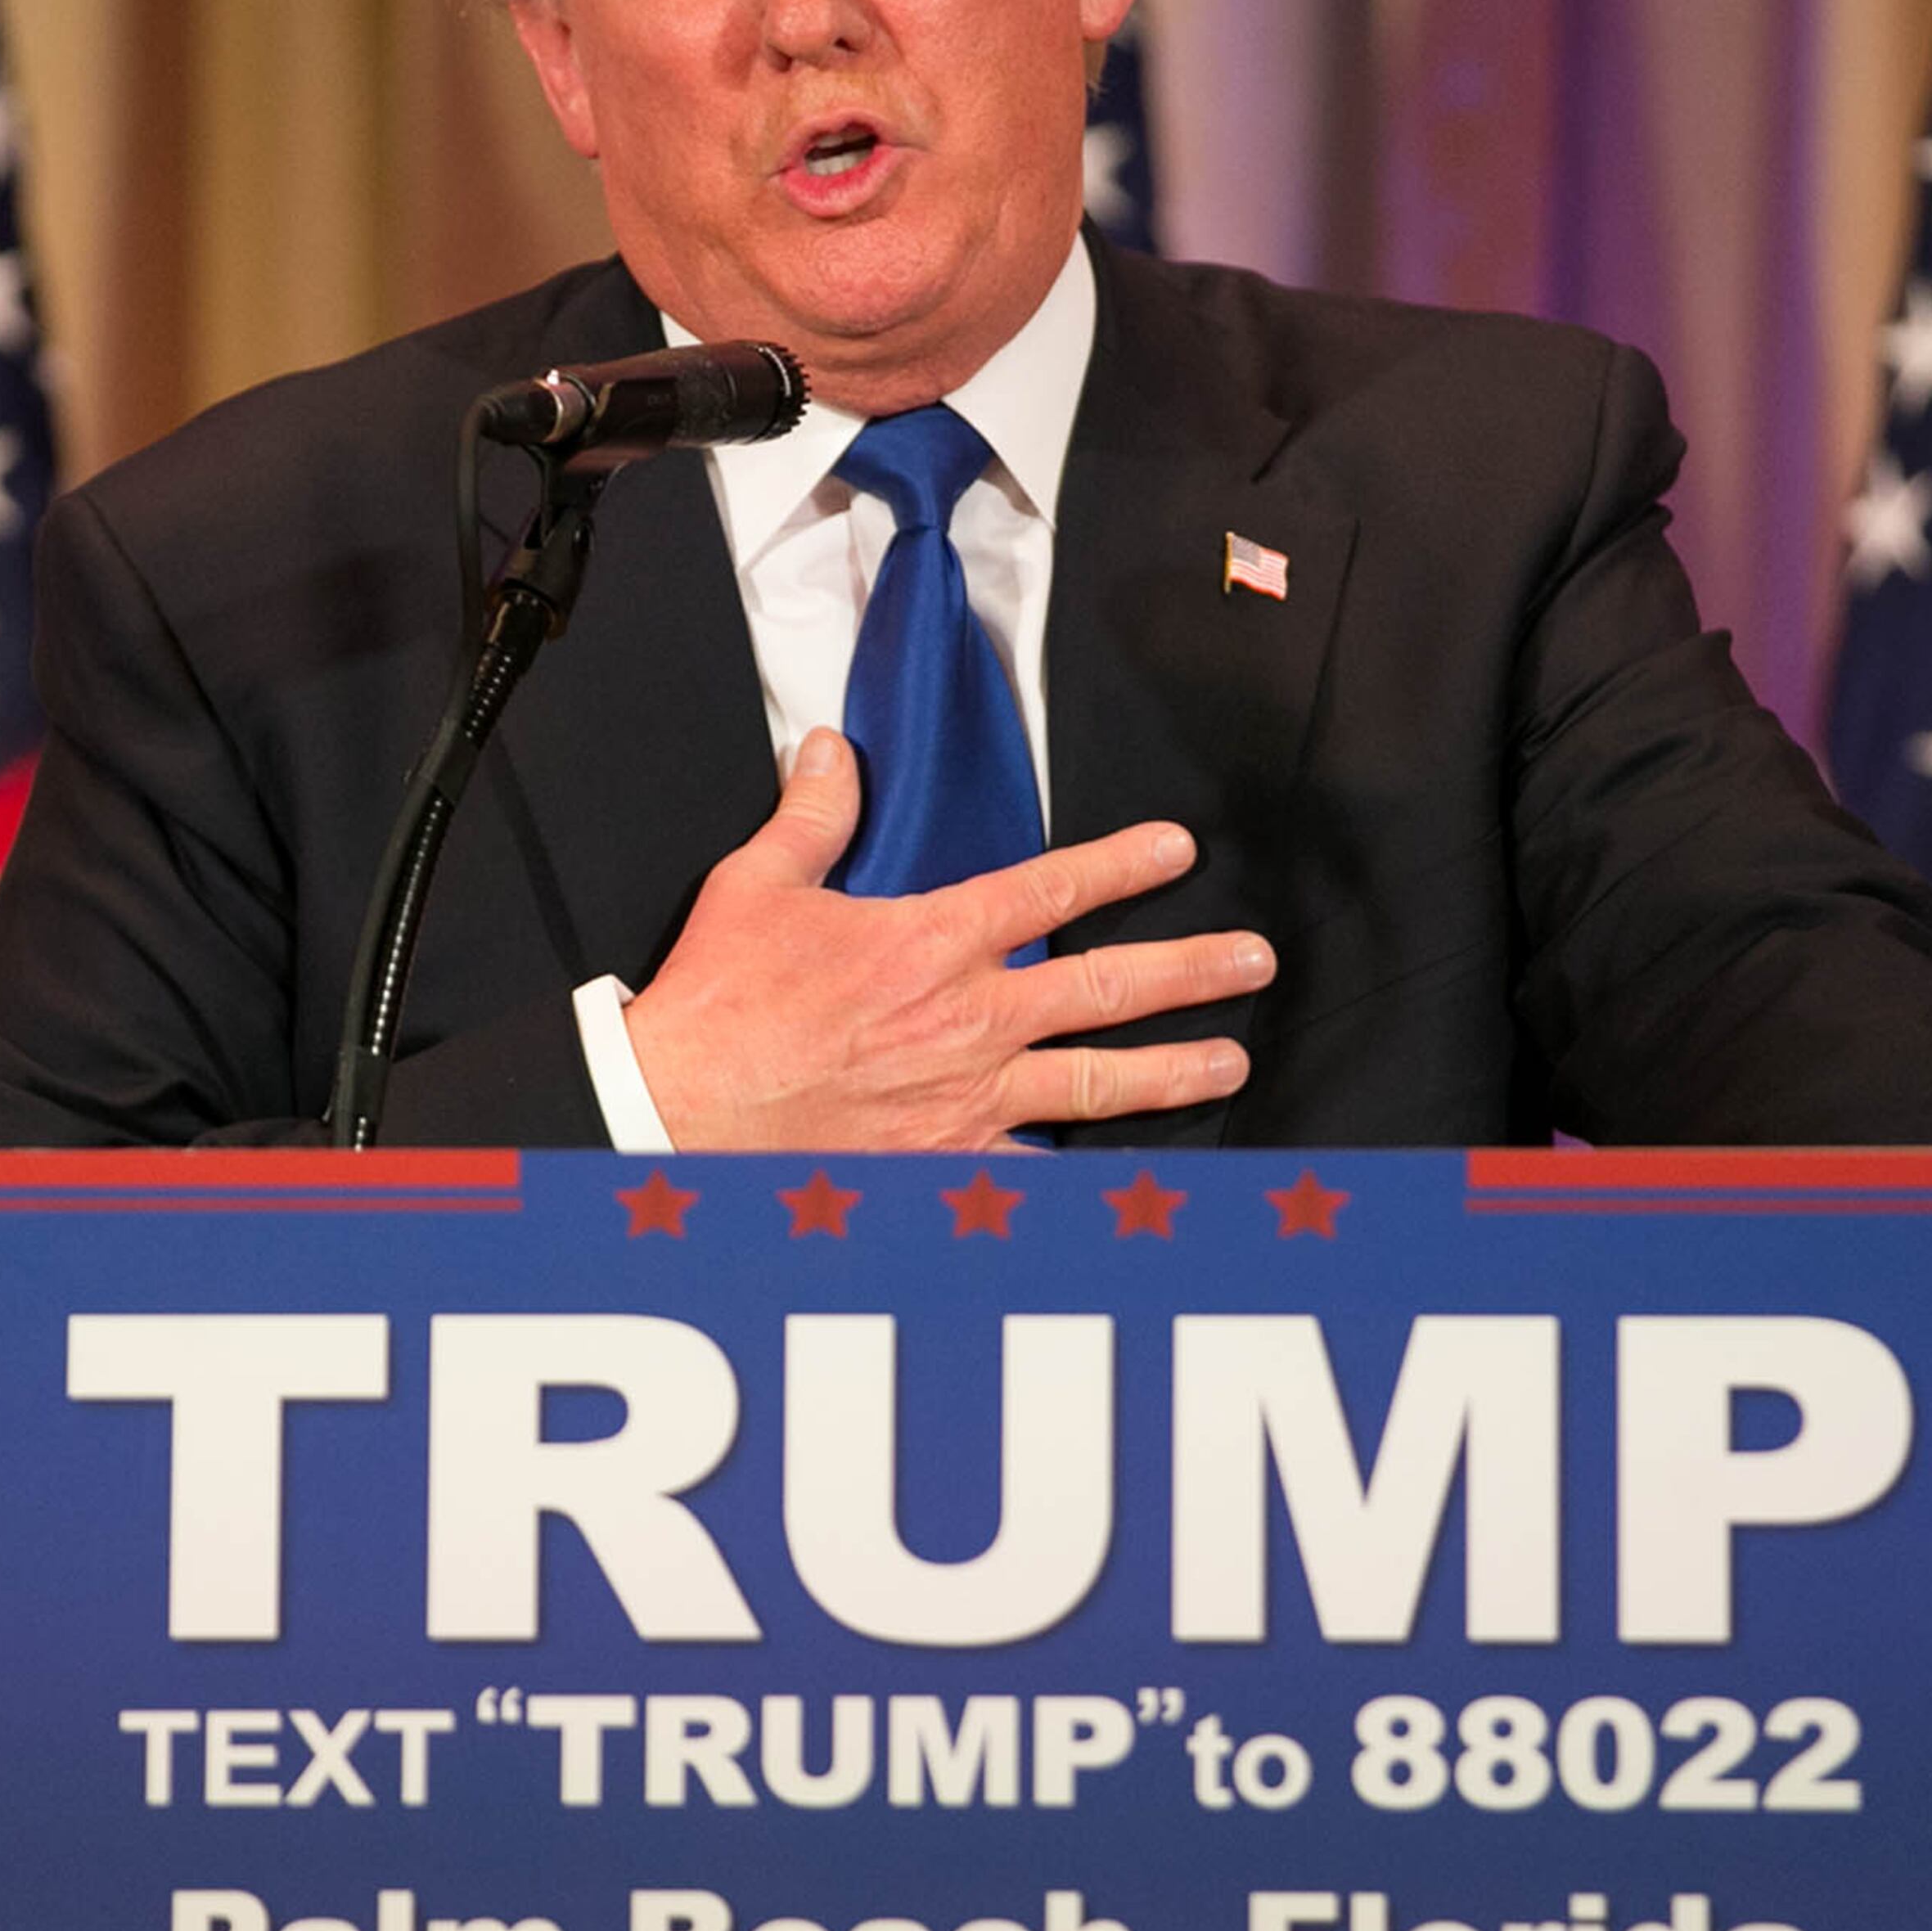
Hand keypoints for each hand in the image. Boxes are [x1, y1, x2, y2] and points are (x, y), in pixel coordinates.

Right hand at [623, 727, 1276, 1151]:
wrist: (681, 1115)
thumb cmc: (718, 1005)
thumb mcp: (757, 887)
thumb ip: (813, 817)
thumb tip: (836, 752)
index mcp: (930, 943)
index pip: (1050, 888)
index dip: (1121, 862)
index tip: (1176, 848)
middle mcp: (968, 1020)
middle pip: (1107, 986)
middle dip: (1192, 970)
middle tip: (1251, 960)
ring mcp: (967, 1100)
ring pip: (1099, 1081)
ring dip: (1174, 1069)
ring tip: (1230, 1061)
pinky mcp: (947, 1167)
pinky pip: (1038, 1173)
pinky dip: (1089, 1176)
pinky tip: (1134, 1178)